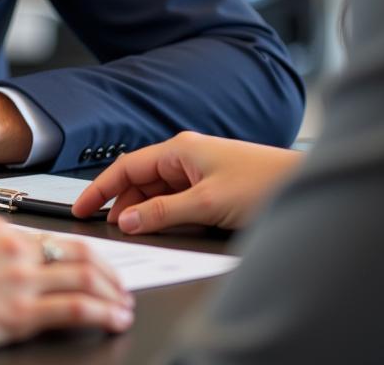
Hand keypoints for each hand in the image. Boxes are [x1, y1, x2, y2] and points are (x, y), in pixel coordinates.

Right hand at [0, 215, 133, 354]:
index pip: (52, 240)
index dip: (82, 253)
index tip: (93, 265)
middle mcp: (16, 250)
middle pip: (78, 254)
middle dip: (107, 271)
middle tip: (120, 285)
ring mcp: (22, 280)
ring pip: (85, 279)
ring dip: (112, 293)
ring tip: (123, 305)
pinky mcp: (22, 313)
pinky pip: (77, 309)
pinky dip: (104, 313)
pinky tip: (114, 318)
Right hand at [71, 131, 302, 233]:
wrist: (303, 186)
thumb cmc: (263, 184)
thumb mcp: (207, 204)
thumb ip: (164, 212)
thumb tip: (128, 221)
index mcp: (179, 150)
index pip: (126, 166)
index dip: (100, 188)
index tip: (80, 207)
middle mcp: (186, 156)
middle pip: (140, 179)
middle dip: (123, 204)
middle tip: (110, 230)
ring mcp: (199, 170)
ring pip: (158, 190)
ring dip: (145, 211)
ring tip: (136, 233)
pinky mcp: (212, 185)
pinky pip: (177, 198)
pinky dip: (165, 213)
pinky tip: (164, 228)